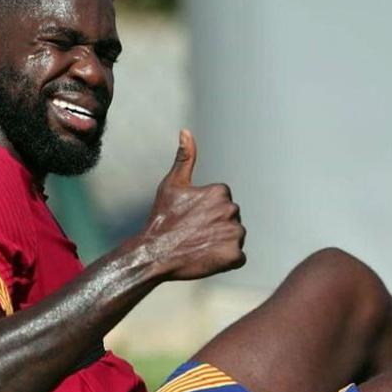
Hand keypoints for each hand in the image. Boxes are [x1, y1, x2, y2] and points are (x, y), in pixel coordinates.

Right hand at [142, 129, 245, 280]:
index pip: (223, 202)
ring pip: (235, 237)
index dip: (206, 212)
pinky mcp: (234, 256)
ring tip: (199, 246)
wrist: (154, 253)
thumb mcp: (171, 184)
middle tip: (193, 233)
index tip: (191, 219)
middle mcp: (231, 210)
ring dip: (221, 243)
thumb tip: (186, 131)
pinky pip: (238, 257)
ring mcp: (234, 233)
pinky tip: (207, 257)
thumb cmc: (162, 218)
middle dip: (216, 226)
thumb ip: (185, 157)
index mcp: (220, 191)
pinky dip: (226, 260)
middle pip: (230, 219)